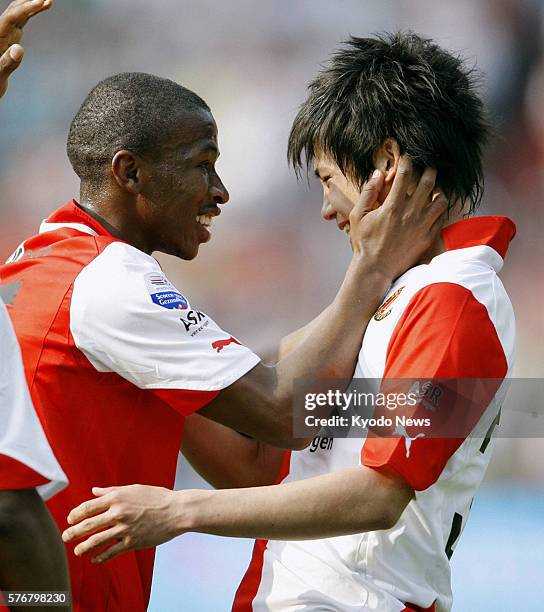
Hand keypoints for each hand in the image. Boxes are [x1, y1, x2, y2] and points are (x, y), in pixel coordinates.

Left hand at [0, 0, 51, 97]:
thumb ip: (8, 62)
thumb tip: (19, 49)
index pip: (13, 17)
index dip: (27, 8)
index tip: (42, 2)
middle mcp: (1, 31)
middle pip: (15, 10)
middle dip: (31, 3)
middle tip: (48, 0)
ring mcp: (6, 33)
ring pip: (17, 13)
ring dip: (31, 5)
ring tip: (47, 2)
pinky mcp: (10, 37)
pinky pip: (20, 20)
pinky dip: (29, 14)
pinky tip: (38, 9)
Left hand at [62, 485, 182, 562]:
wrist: (176, 511)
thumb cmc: (156, 497)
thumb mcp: (134, 489)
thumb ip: (112, 491)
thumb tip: (94, 491)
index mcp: (117, 497)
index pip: (88, 507)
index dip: (76, 514)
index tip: (70, 519)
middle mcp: (118, 512)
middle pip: (88, 525)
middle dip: (73, 532)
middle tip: (66, 537)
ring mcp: (124, 528)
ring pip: (97, 540)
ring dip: (83, 547)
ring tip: (77, 551)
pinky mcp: (132, 542)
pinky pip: (111, 551)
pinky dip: (101, 557)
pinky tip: (95, 559)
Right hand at [349, 156, 446, 279]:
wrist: (376, 269)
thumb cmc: (364, 243)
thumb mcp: (357, 216)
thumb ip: (368, 193)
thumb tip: (377, 174)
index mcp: (392, 206)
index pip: (405, 175)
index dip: (408, 162)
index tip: (408, 157)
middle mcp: (410, 213)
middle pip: (428, 182)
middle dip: (429, 169)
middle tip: (427, 166)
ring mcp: (422, 225)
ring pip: (441, 199)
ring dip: (439, 189)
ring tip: (434, 187)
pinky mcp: (428, 237)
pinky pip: (442, 217)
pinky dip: (441, 208)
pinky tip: (435, 206)